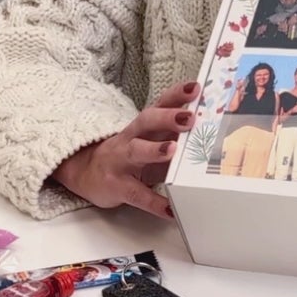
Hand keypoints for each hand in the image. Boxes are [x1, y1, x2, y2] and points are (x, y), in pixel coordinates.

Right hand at [52, 81, 199, 219]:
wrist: (86, 174)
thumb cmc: (128, 157)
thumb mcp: (150, 143)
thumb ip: (174, 138)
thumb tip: (210, 135)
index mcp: (142, 127)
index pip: (160, 104)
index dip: (177, 95)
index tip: (196, 87)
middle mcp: (131, 138)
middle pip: (147, 121)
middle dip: (168, 117)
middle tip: (190, 118)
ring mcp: (121, 161)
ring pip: (136, 150)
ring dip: (154, 150)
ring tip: (173, 150)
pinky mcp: (117, 186)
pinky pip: (137, 194)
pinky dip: (154, 202)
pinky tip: (170, 209)